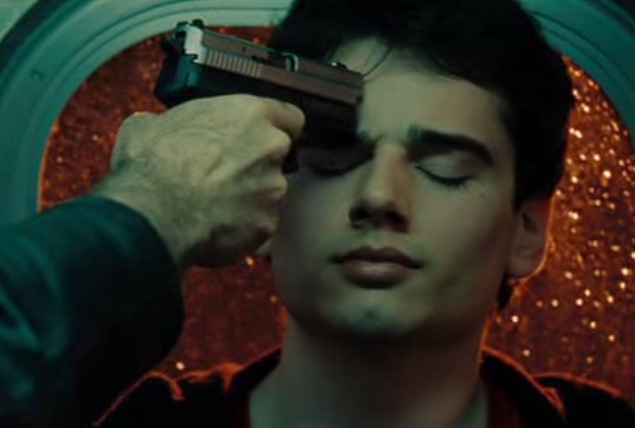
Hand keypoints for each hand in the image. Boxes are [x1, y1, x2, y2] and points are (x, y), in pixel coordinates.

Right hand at [91, 94, 304, 267]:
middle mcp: (270, 147)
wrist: (155, 215)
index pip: (289, 116)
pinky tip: (217, 224)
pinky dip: (245, 225)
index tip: (264, 135)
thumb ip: (173, 122)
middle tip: (226, 172)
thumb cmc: (155, 166)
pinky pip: (261, 223)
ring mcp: (273, 188)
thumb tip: (154, 127)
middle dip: (258, 163)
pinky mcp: (268, 223)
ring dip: (250, 195)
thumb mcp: (151, 124)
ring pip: (270, 191)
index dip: (277, 127)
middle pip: (279, 155)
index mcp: (250, 114)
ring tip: (216, 203)